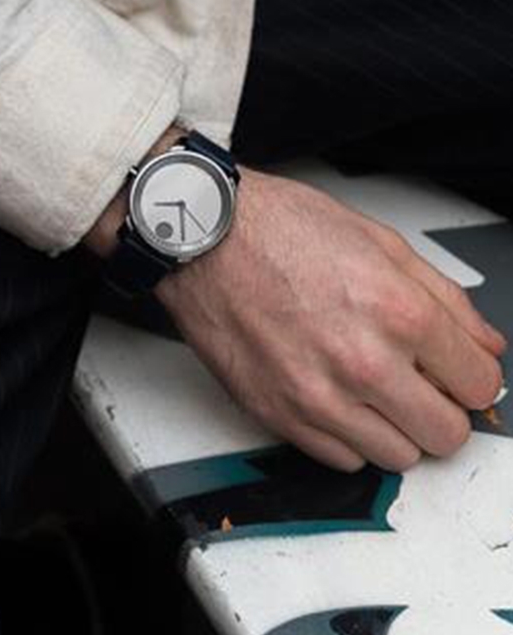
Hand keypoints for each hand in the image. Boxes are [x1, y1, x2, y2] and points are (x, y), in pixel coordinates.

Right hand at [156, 168, 505, 472]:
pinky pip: (344, 461)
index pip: (479, 383)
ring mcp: (320, 398)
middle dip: (443, 408)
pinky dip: (349, 437)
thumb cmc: (279, 229)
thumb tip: (483, 341)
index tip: (460, 371)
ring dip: (396, 427)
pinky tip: (337, 395)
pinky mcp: (281, 417)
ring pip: (399, 457)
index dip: (474, 375)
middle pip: (447, 433)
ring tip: (373, 388)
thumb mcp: (379, 241)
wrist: (205, 238)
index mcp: (399, 312)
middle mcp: (364, 364)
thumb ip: (444, 297)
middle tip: (421, 383)